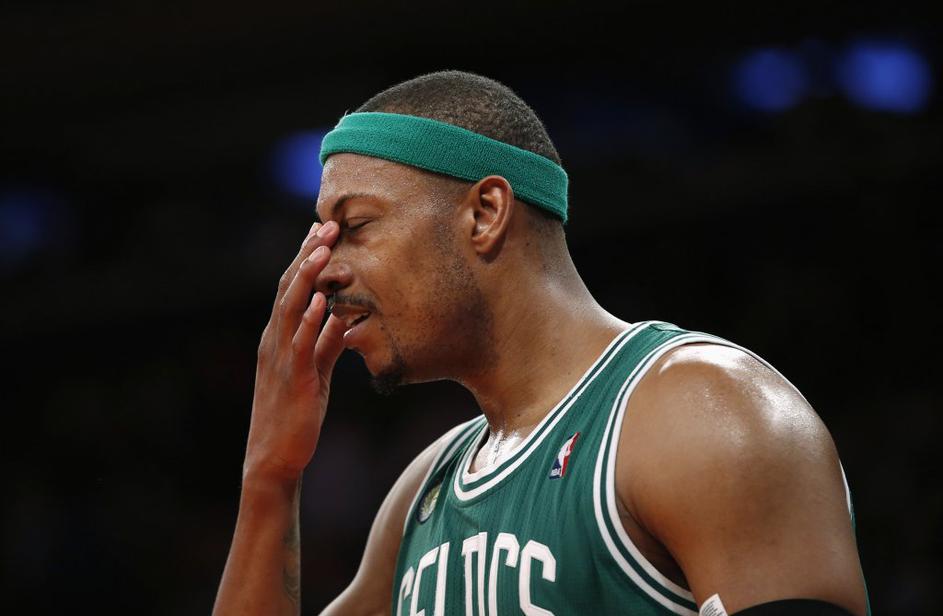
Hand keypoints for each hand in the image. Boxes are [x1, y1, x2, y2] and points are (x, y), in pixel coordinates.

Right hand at [243, 220, 346, 483]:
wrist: (274, 457)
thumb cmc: (294, 413)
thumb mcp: (314, 370)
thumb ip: (327, 342)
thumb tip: (344, 316)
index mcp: (278, 336)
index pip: (291, 288)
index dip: (305, 257)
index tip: (321, 230)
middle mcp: (274, 341)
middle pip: (289, 289)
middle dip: (308, 256)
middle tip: (327, 226)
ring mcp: (280, 359)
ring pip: (291, 309)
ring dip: (307, 278)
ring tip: (323, 251)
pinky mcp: (294, 380)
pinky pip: (301, 345)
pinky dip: (311, 321)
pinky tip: (323, 301)